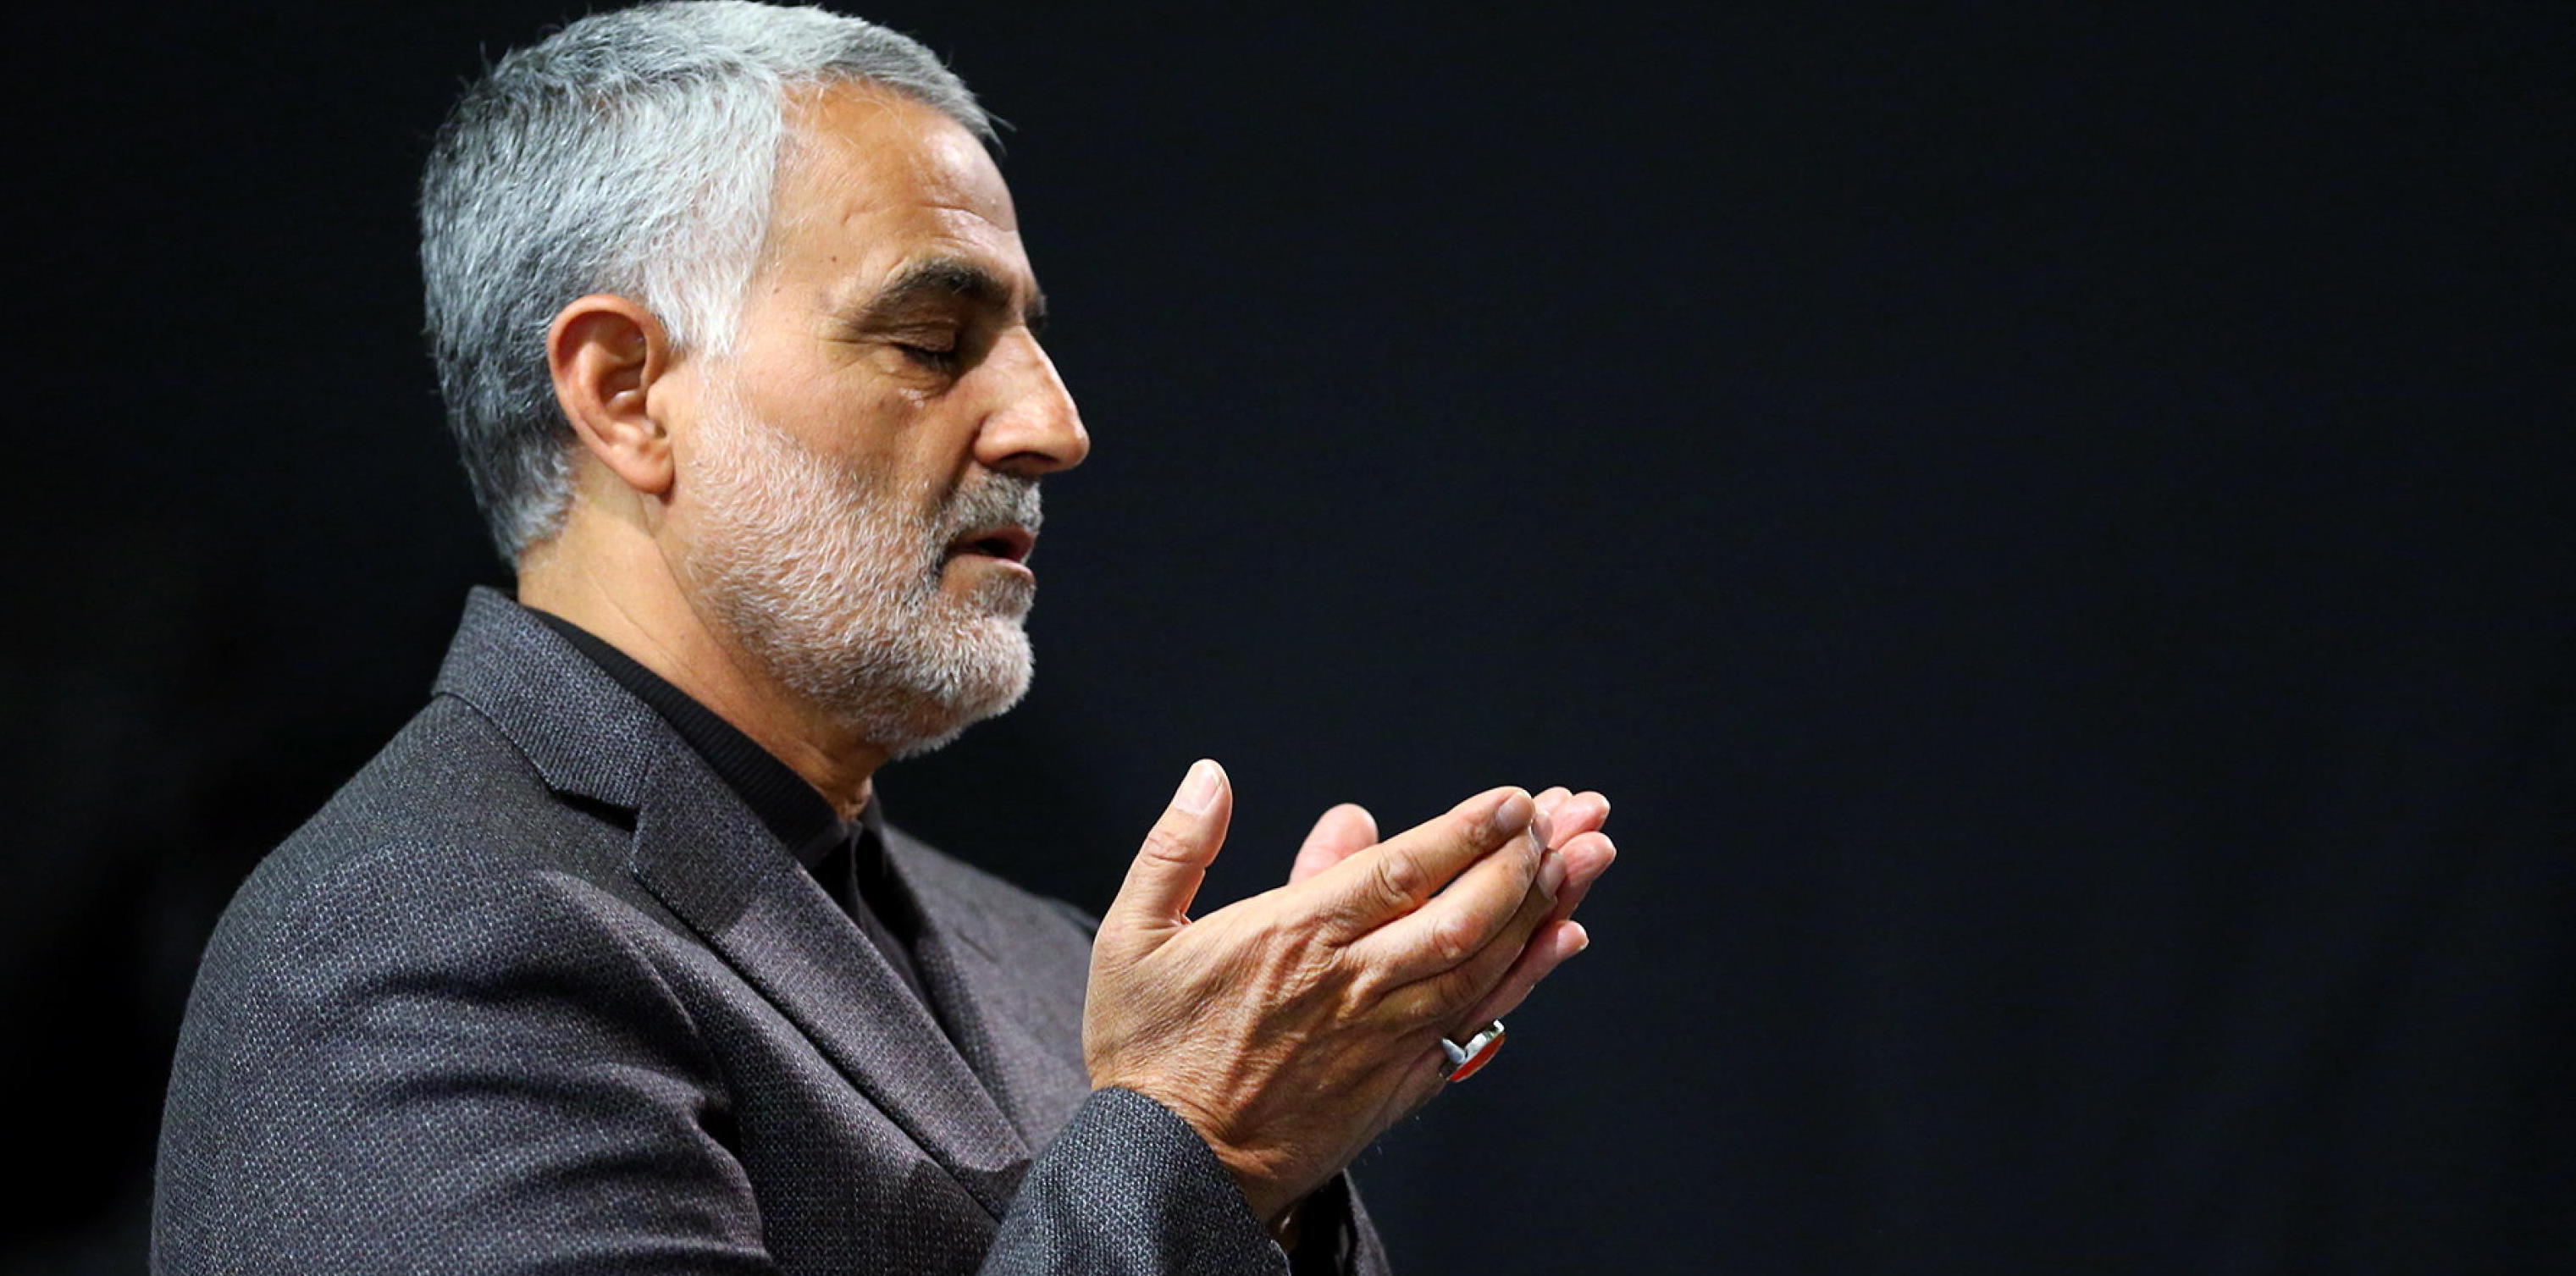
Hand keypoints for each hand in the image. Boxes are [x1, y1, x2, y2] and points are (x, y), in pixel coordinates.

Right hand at [1083, 762, 1583, 1225]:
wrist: (1171, 1168)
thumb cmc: (1148, 1051)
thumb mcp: (1135, 935)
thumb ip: (1177, 848)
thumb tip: (1212, 777)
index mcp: (1293, 937)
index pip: (1401, 870)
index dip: (1467, 831)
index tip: (1516, 799)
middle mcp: (1352, 983)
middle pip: (1463, 912)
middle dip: (1526, 857)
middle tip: (1574, 811)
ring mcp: (1384, 1035)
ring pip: (1484, 961)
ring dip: (1543, 904)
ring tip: (1590, 853)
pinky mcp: (1401, 1079)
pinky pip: (1480, 1019)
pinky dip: (1528, 976)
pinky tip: (1565, 938)